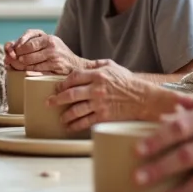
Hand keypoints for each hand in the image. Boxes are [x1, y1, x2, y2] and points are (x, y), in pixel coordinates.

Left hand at [4, 30, 83, 73]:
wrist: (75, 65)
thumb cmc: (56, 54)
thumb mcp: (45, 44)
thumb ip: (28, 43)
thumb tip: (7, 47)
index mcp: (47, 37)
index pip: (27, 39)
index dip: (17, 46)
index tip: (12, 51)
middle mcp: (51, 45)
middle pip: (27, 51)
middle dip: (16, 57)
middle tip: (10, 62)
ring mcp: (54, 56)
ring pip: (30, 62)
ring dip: (20, 66)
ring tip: (16, 67)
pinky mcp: (56, 68)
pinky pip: (38, 71)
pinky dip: (29, 72)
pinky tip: (25, 73)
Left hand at [48, 60, 175, 130]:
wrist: (143, 99)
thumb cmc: (129, 82)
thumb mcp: (114, 67)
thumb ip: (99, 64)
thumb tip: (86, 64)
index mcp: (97, 75)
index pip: (73, 77)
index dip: (62, 83)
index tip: (56, 88)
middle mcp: (96, 89)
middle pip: (70, 94)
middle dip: (57, 99)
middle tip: (49, 103)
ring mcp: (99, 104)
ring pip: (75, 110)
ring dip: (65, 115)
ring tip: (61, 119)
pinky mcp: (103, 116)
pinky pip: (85, 121)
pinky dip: (75, 125)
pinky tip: (70, 127)